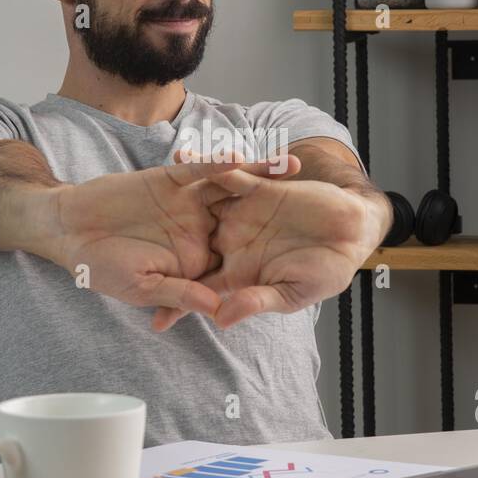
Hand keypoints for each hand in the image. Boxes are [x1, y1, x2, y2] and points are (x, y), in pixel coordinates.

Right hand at [48, 154, 294, 322]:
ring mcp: (187, 202)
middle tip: (320, 203)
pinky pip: (201, 170)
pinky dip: (220, 164)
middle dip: (281, 209)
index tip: (308, 256)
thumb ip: (181, 291)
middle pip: (248, 217)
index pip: (241, 258)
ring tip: (294, 170)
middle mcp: (199, 228)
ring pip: (232, 188)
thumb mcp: (143, 287)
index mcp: (197, 259)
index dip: (273, 256)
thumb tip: (219, 306)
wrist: (69, 229)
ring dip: (261, 178)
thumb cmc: (102, 266)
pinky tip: (243, 159)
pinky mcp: (171, 178)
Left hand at [151, 153, 389, 330]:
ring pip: (201, 204)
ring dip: (176, 197)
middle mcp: (234, 241)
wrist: (353, 232)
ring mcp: (243, 213)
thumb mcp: (292, 293)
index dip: (177, 302)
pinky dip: (211, 166)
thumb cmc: (327, 271)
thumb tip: (220, 318)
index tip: (152, 319)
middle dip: (160, 242)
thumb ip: (255, 301)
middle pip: (188, 243)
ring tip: (144, 188)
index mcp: (239, 272)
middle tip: (124, 243)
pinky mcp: (257, 187)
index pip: (200, 288)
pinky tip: (185, 158)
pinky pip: (229, 174)